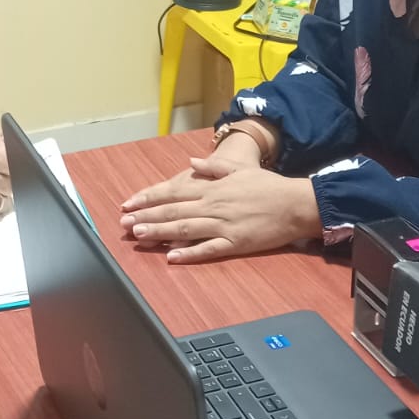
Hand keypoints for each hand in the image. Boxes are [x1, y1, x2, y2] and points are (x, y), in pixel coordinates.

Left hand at [118, 133, 263, 246]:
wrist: (294, 203)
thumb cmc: (268, 186)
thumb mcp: (238, 169)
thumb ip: (212, 167)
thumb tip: (191, 161)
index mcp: (212, 188)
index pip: (173, 192)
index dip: (149, 199)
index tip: (130, 203)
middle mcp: (213, 205)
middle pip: (174, 212)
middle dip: (146, 217)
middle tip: (124, 223)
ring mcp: (224, 225)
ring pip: (185, 229)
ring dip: (160, 232)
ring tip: (139, 235)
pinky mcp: (235, 242)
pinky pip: (208, 249)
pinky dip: (189, 253)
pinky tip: (172, 257)